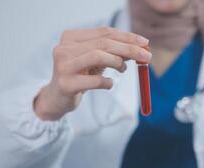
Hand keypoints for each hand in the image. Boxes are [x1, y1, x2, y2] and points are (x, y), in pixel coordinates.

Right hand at [34, 27, 150, 120]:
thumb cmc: (80, 76)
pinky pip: (95, 80)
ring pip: (97, 56)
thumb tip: (140, 48)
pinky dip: (108, 82)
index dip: (127, 36)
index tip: (145, 42)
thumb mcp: (96, 61)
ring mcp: (63, 66)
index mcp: (71, 37)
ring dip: (117, 62)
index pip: (104, 32)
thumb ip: (114, 52)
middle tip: (147, 57)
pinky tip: (109, 84)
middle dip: (129, 49)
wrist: (57, 99)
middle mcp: (64, 48)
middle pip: (103, 43)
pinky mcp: (66, 84)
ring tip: (123, 69)